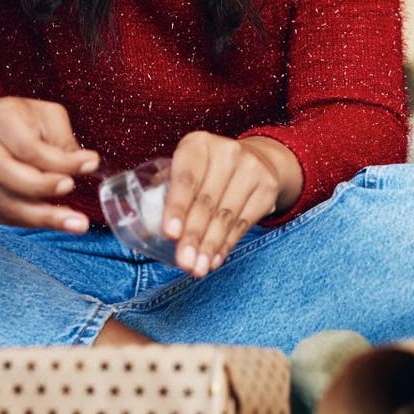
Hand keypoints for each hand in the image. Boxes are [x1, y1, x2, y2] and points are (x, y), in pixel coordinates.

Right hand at [0, 97, 99, 232]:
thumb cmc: (16, 122)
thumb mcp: (45, 116)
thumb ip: (64, 141)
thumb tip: (88, 165)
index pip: (27, 146)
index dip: (58, 161)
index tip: (89, 164)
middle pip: (4, 173)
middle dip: (42, 187)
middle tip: (72, 190)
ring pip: (2, 202)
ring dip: (42, 217)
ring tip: (75, 223)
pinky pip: (2, 217)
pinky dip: (30, 222)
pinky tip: (54, 223)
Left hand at [162, 132, 301, 277]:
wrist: (256, 160)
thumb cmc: (208, 171)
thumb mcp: (187, 169)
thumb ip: (167, 191)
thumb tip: (147, 227)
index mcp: (197, 145)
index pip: (186, 179)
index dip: (177, 207)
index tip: (170, 234)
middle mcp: (227, 152)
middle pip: (207, 202)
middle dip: (193, 236)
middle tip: (184, 262)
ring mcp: (251, 168)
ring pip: (226, 216)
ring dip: (210, 247)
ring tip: (198, 268)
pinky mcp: (267, 187)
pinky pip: (243, 223)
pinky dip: (226, 245)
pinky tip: (214, 259)